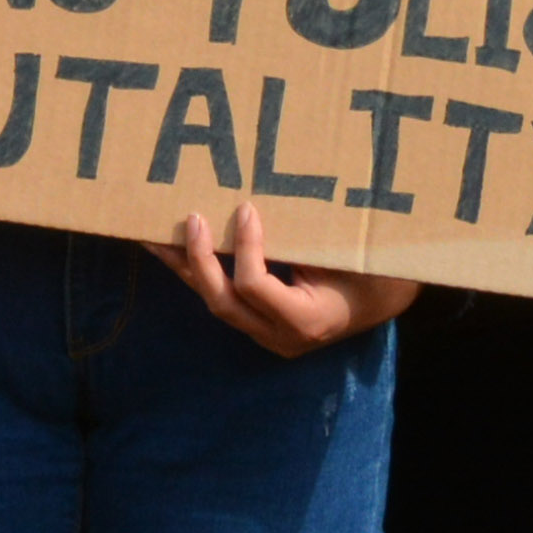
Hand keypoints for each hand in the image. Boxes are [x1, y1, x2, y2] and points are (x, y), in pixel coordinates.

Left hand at [161, 199, 414, 357]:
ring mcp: (264, 333)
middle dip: (201, 261)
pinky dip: (196, 270)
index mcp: (306, 321)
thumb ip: (311, 238)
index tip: (246, 208)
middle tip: (194, 219)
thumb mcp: (348, 254)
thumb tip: (266, 197)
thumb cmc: (369, 270)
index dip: (245, 247)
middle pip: (224, 302)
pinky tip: (170, 249)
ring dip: (184, 267)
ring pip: (214, 301)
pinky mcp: (255, 323)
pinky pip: (220, 296)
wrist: (380, 302)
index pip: (256, 287)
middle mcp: (279, 336)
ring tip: (153, 236)